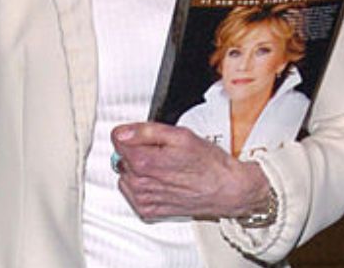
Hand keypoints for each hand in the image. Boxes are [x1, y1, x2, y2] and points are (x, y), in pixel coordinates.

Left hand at [111, 122, 272, 221]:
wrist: (226, 190)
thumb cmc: (209, 164)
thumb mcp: (180, 135)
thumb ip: (146, 131)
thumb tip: (123, 132)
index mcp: (145, 162)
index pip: (117, 138)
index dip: (132, 132)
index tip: (145, 134)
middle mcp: (140, 184)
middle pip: (121, 156)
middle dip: (136, 149)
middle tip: (160, 149)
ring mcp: (143, 199)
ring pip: (125, 174)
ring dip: (138, 168)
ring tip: (163, 165)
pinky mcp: (148, 211)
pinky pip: (132, 193)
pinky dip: (141, 185)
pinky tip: (160, 180)